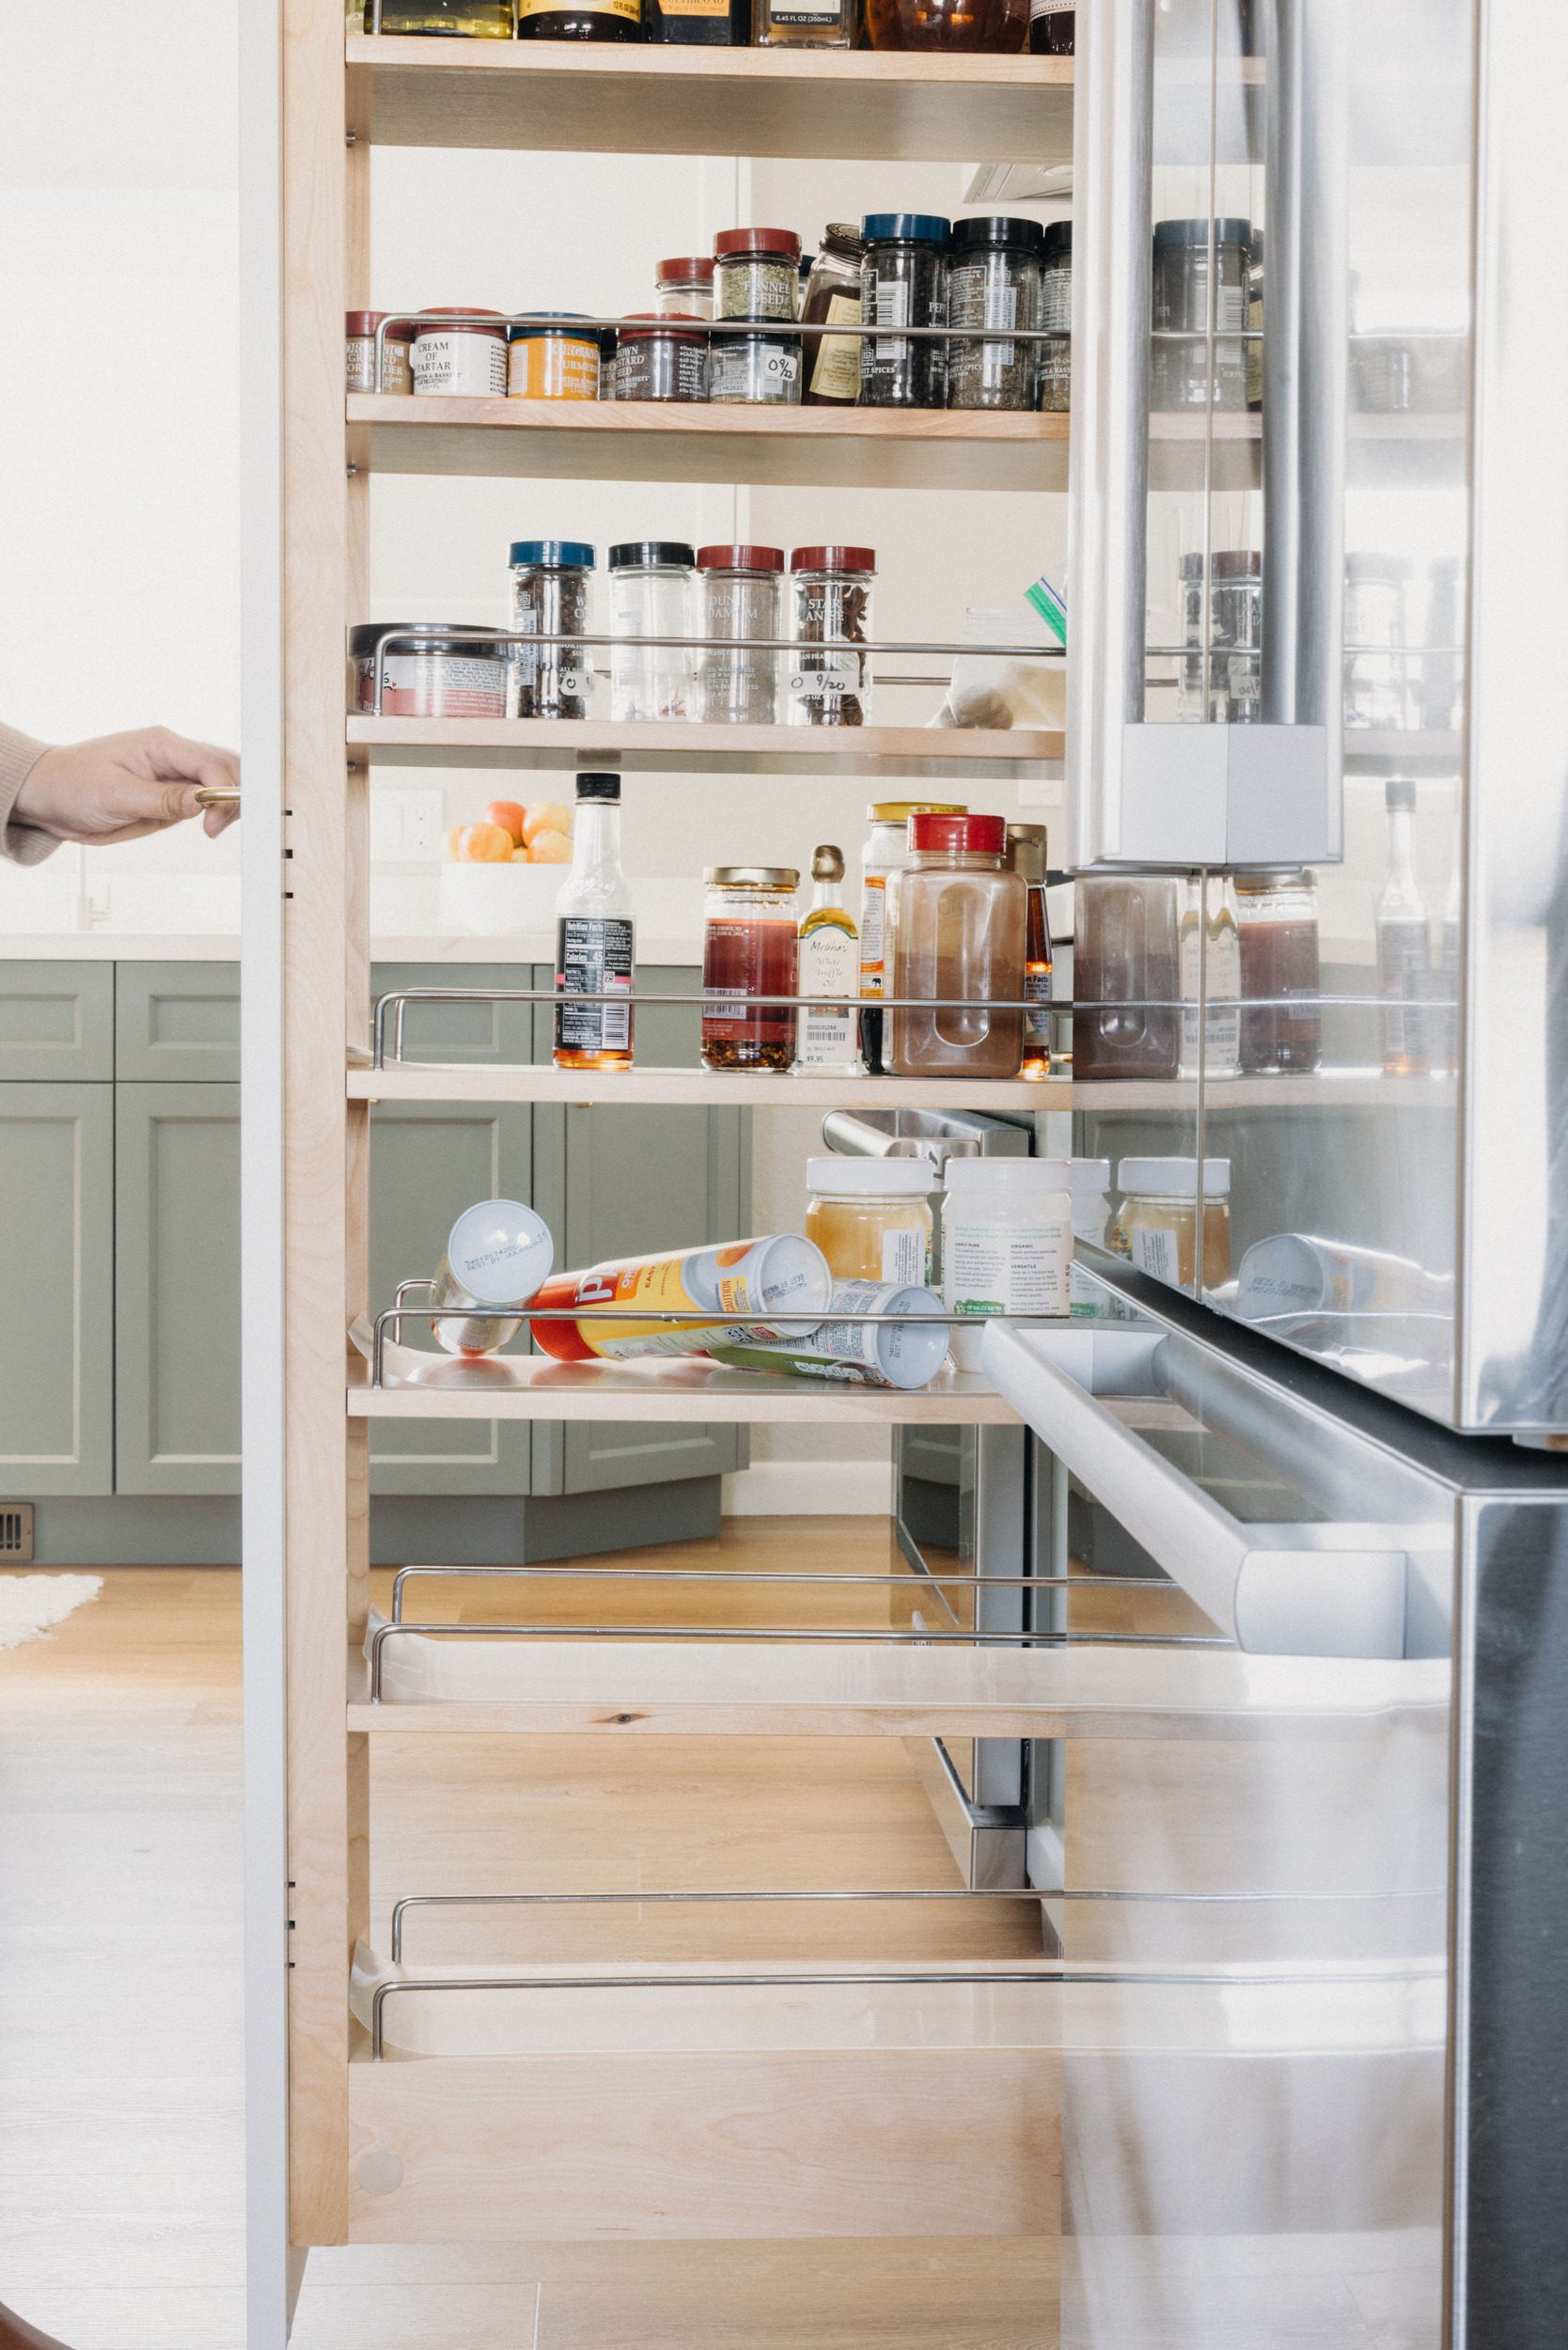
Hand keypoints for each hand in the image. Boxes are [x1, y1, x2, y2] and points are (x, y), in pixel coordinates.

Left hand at [14, 728, 239, 845]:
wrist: (50, 796)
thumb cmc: (71, 785)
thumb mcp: (115, 795)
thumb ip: (161, 799)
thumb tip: (200, 802)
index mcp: (160, 744)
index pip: (209, 763)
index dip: (223, 791)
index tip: (215, 820)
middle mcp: (172, 757)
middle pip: (226, 769)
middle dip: (233, 797)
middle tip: (216, 827)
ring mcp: (174, 777)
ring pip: (222, 785)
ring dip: (228, 807)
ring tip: (214, 829)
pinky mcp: (172, 797)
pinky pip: (206, 802)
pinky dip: (216, 814)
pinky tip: (210, 826)